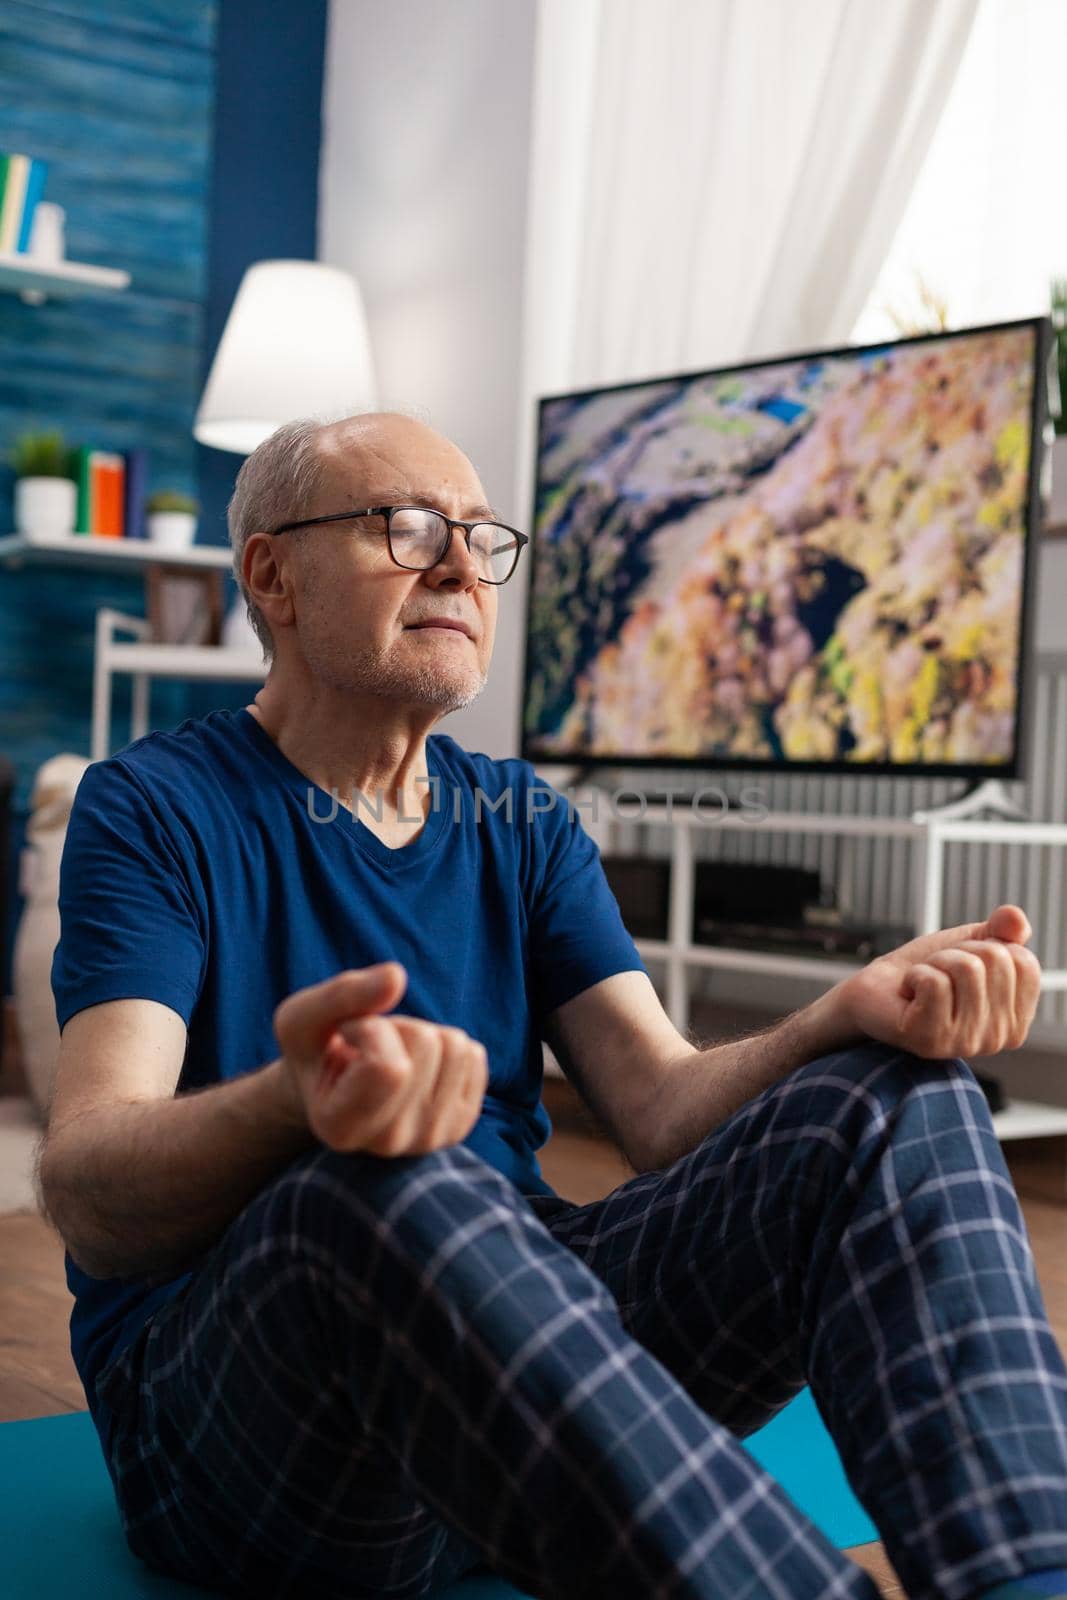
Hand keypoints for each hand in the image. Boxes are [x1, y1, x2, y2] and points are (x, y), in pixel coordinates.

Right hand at [273, 963, 488, 1154]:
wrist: (333, 1087)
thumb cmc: (313, 1052)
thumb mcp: (302, 1017)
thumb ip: (341, 995)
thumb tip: (396, 976)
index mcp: (341, 1129)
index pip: (389, 1067)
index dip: (369, 1028)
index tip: (346, 1035)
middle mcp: (389, 1144)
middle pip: (426, 1045)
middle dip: (397, 1026)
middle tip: (369, 1047)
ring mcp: (430, 1139)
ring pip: (454, 1046)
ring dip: (421, 1034)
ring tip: (390, 1055)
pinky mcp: (460, 1124)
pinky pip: (475, 1056)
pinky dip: (445, 1046)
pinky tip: (416, 1067)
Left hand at [834, 904, 1041, 1058]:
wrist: (877, 989)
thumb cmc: (927, 970)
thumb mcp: (972, 942)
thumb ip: (1002, 929)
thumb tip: (1014, 919)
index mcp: (1016, 1020)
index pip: (1025, 962)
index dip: (988, 947)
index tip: (965, 963)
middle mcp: (998, 1039)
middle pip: (996, 961)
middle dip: (959, 952)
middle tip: (939, 972)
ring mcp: (965, 1043)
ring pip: (966, 968)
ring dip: (936, 963)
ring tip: (923, 983)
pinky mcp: (931, 1040)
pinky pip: (934, 982)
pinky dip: (915, 975)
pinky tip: (909, 994)